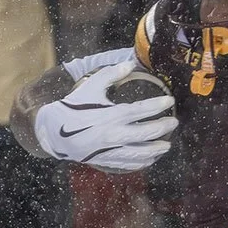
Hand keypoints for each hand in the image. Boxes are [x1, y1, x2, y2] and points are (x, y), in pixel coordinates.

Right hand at [33, 60, 176, 172]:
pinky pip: (128, 164)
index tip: (170, 101)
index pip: (142, 110)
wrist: (54, 131)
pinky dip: (142, 162)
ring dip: (156, 149)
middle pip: (146, 133)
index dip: (158, 105)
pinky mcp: (105, 160)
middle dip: (163, 128)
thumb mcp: (90, 87)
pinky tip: (150, 158)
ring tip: (167, 145)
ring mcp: (110, 149)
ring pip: (140, 153)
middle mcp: (113, 134)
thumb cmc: (74, 106)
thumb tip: (130, 63)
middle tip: (173, 123)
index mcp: (111, 115)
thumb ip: (111, 74)